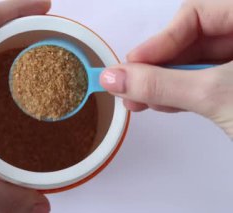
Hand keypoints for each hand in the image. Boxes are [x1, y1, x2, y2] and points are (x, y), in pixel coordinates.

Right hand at [100, 0, 232, 138]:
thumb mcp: (214, 94)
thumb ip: (161, 84)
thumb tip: (114, 77)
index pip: (196, 13)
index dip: (162, 40)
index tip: (135, 63)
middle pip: (191, 39)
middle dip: (159, 67)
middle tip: (131, 85)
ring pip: (195, 62)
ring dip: (165, 83)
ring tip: (140, 100)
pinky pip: (203, 79)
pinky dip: (181, 92)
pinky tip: (161, 102)